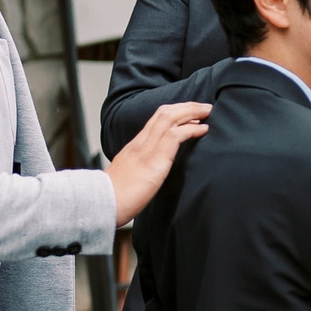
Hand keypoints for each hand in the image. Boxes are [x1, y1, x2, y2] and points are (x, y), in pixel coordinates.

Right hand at [109, 101, 209, 224]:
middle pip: (164, 112)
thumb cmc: (114, 197)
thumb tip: (149, 174)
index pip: (155, 119)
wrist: (102, 204)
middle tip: (204, 106)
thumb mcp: (128, 177)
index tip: (190, 112)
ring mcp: (147, 149)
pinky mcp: (155, 159)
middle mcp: (140, 143)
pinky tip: (203, 129)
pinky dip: (192, 129)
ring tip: (207, 112)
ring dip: (192, 112)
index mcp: (134, 146)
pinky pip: (175, 135)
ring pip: (170, 118)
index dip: (175, 112)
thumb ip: (139, 170)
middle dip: (186, 106)